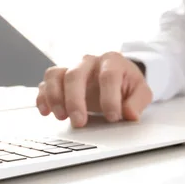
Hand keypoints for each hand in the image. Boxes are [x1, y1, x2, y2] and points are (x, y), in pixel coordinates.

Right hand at [36, 52, 151, 127]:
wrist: (119, 77)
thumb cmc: (128, 84)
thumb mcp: (141, 92)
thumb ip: (138, 103)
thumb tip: (130, 115)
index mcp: (113, 61)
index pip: (109, 76)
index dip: (110, 98)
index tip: (113, 117)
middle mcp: (90, 61)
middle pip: (76, 74)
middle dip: (75, 100)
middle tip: (79, 122)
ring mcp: (72, 68)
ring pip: (55, 75)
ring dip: (55, 97)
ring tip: (61, 117)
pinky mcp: (60, 78)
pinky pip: (45, 83)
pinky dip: (43, 97)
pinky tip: (46, 112)